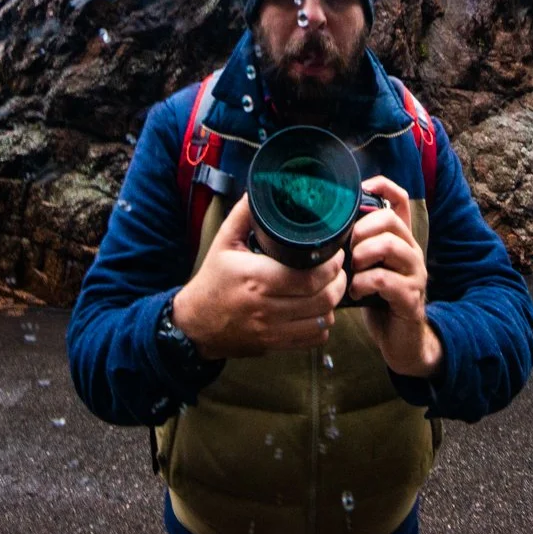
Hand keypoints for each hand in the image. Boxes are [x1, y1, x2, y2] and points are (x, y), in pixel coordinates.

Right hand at [172, 196, 347, 358]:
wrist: (194, 324)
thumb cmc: (212, 280)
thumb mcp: (224, 242)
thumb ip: (245, 214)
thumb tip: (261, 188)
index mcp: (255, 277)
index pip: (309, 276)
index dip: (331, 265)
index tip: (334, 253)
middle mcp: (265, 307)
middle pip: (322, 298)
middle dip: (338, 280)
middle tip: (338, 268)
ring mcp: (271, 330)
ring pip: (322, 319)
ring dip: (333, 302)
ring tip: (331, 286)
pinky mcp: (274, 345)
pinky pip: (313, 339)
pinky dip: (323, 325)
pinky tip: (318, 310)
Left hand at [348, 175, 443, 378]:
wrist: (401, 340)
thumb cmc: (378, 299)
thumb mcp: (366, 266)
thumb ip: (355, 246)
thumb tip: (322, 229)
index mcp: (400, 238)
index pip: (399, 198)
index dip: (380, 186)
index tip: (358, 191)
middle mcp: (411, 250)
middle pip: (389, 219)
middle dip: (361, 230)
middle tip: (347, 248)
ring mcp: (415, 273)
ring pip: (390, 245)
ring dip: (362, 254)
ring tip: (352, 269)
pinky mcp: (411, 297)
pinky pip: (385, 280)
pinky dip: (364, 283)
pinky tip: (357, 291)